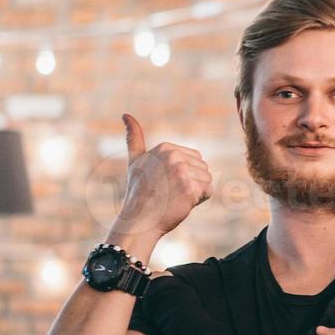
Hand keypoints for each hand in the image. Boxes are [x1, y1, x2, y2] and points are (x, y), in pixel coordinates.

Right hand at [113, 114, 213, 237]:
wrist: (138, 220)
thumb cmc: (138, 193)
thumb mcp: (135, 161)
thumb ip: (134, 138)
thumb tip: (126, 114)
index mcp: (165, 147)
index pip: (194, 158)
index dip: (183, 174)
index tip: (164, 182)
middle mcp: (174, 156)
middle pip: (202, 168)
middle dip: (191, 182)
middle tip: (169, 192)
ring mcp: (182, 171)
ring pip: (207, 179)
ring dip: (195, 192)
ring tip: (174, 198)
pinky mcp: (190, 188)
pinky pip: (208, 191)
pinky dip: (198, 200)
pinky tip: (181, 203)